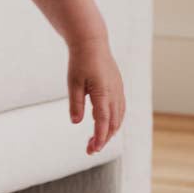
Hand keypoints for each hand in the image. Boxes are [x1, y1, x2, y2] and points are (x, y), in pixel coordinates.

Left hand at [67, 37, 125, 155]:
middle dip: (103, 139)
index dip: (100, 137)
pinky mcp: (118, 88)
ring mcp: (119, 90)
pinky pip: (120, 109)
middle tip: (90, 150)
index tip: (94, 149)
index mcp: (103, 92)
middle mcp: (114, 92)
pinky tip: (105, 127)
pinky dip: (114, 121)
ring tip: (96, 142)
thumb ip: (76, 103)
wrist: (92, 42)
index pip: (103, 121)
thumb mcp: (73, 83)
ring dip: (109, 132)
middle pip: (113, 122)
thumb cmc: (80, 61)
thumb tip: (75, 122)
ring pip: (119, 117)